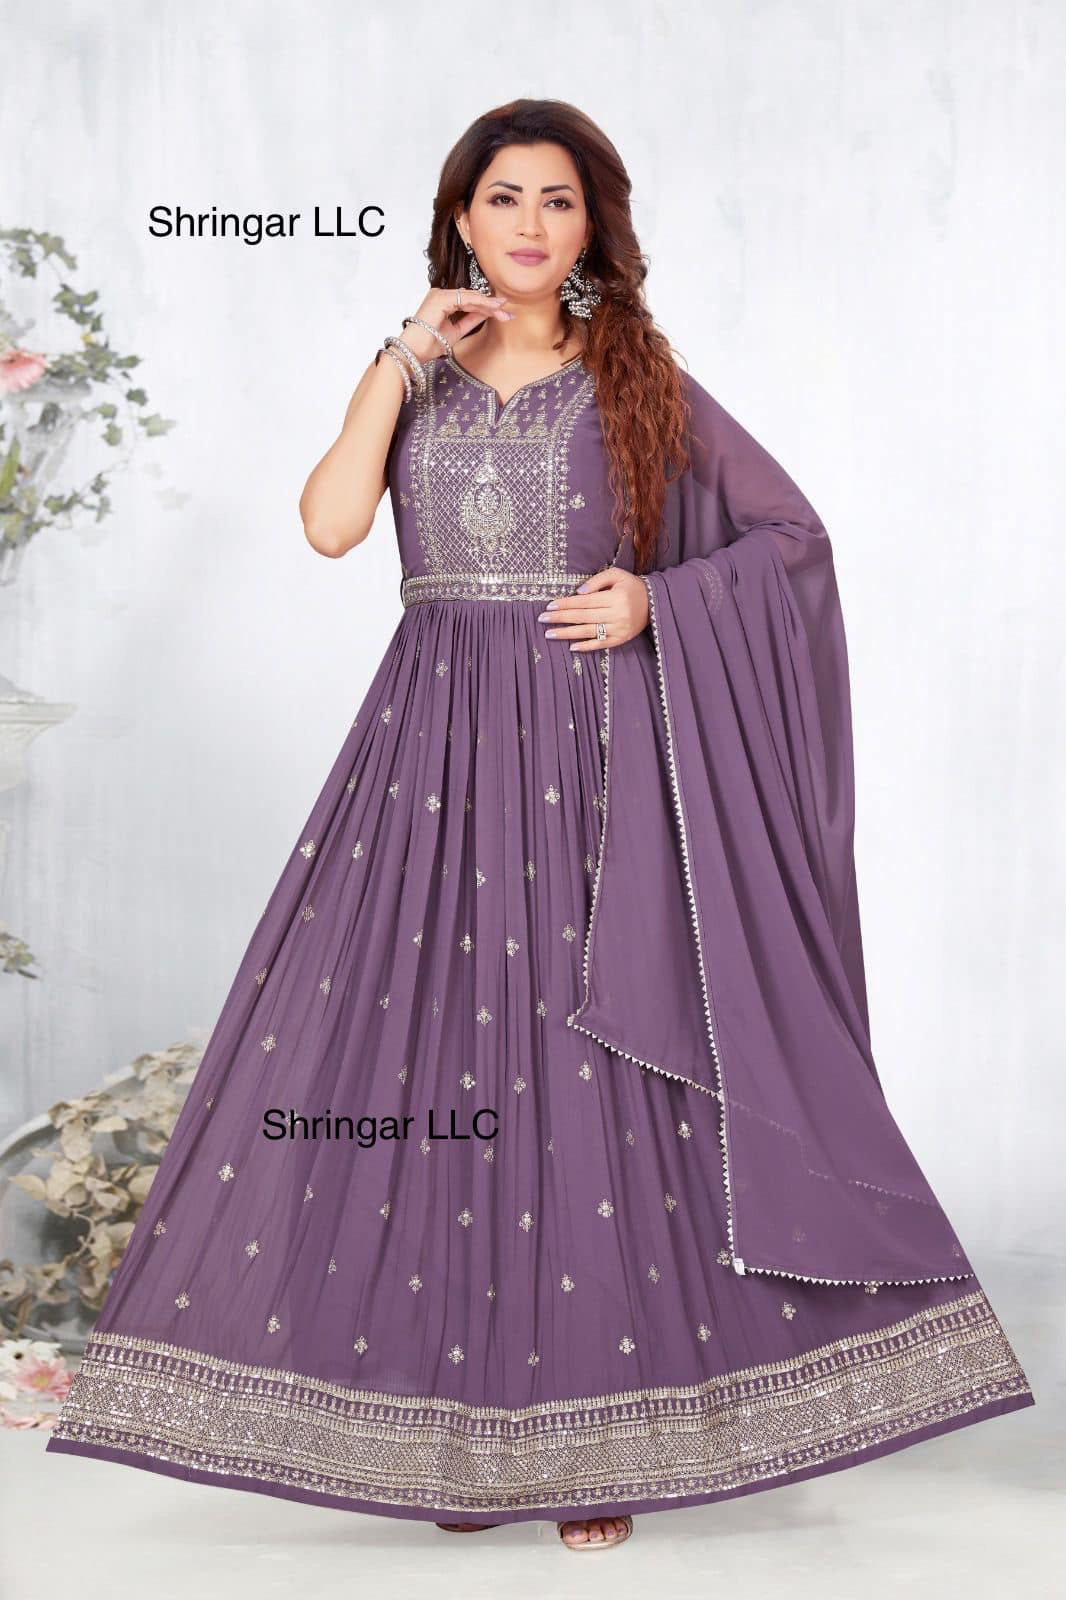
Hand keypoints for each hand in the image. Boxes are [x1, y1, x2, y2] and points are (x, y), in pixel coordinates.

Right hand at [394, 287, 512, 365]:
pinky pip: (465, 298)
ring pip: (470, 297)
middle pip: (471, 298)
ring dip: (488, 305)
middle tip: (508, 313)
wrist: (413, 352)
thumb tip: (488, 313)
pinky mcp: (441, 297)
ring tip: (503, 311)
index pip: (468, 303)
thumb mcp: (456, 332)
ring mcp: (440, 294)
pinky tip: (492, 308)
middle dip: (491, 306)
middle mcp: (440, 294)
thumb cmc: (428, 345)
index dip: (487, 309)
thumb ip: (470, 320)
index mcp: (442, 302)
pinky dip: (480, 303)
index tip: (503, 315)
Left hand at [536, 567, 648, 651]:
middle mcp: (616, 615)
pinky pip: (600, 644)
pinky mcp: (621, 639)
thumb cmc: (631, 586)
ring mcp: (618, 629)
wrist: (654, 603)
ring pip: (588, 632)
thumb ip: (597, 581)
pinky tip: (571, 647)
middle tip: (542, 619)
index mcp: (615, 597)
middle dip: (561, 618)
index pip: (584, 602)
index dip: (566, 604)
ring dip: (567, 634)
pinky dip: (586, 647)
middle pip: (583, 617)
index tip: (549, 606)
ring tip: (550, 634)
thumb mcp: (616, 575)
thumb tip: (577, 593)